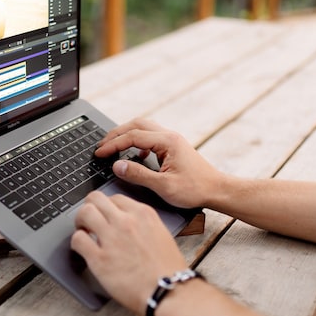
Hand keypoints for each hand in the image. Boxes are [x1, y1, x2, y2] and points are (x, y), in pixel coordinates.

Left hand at [71, 191, 186, 313]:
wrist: (168, 291)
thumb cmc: (168, 270)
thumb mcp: (161, 235)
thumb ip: (143, 225)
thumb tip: (128, 225)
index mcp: (143, 214)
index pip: (115, 198)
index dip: (106, 207)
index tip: (105, 216)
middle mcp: (126, 221)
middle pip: (95, 198)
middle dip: (89, 208)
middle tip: (89, 221)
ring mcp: (111, 238)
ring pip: (84, 213)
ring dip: (80, 222)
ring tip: (84, 233)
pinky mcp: (99, 258)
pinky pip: (77, 239)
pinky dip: (76, 242)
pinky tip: (82, 249)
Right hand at [96, 118, 218, 208]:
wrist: (216, 190)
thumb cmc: (195, 189)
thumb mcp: (163, 186)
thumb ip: (138, 174)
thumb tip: (117, 166)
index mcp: (167, 142)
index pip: (132, 136)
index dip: (113, 144)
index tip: (99, 153)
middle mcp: (169, 136)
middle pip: (136, 125)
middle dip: (116, 134)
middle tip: (101, 146)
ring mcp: (172, 139)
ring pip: (143, 127)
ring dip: (126, 134)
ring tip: (112, 146)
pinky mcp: (173, 146)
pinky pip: (150, 136)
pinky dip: (137, 141)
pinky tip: (134, 154)